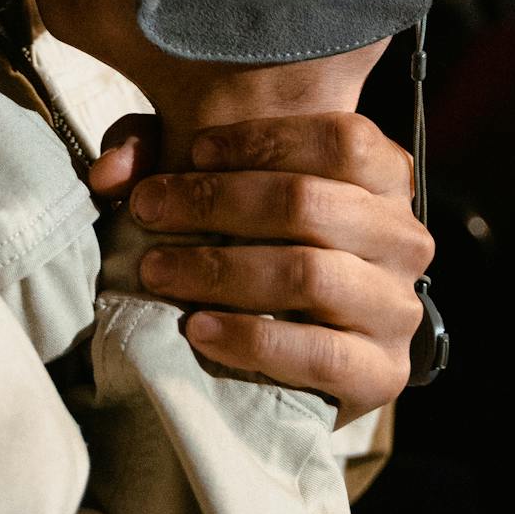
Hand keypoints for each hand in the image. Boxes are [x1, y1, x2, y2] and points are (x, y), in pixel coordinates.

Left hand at [122, 111, 430, 417]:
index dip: (264, 139)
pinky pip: (318, 353)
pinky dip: (251, 340)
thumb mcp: (212, 180)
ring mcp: (397, 308)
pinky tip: (200, 330)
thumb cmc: (255, 243)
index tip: (196, 151)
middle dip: (215, 203)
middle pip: (310, 202)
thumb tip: (110, 173)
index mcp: (384, 178)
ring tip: (158, 271)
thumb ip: (157, 150)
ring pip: (310, 274)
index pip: (341, 139)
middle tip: (149, 212)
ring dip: (220, 271)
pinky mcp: (382, 374)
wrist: (298, 353)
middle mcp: (403, 238)